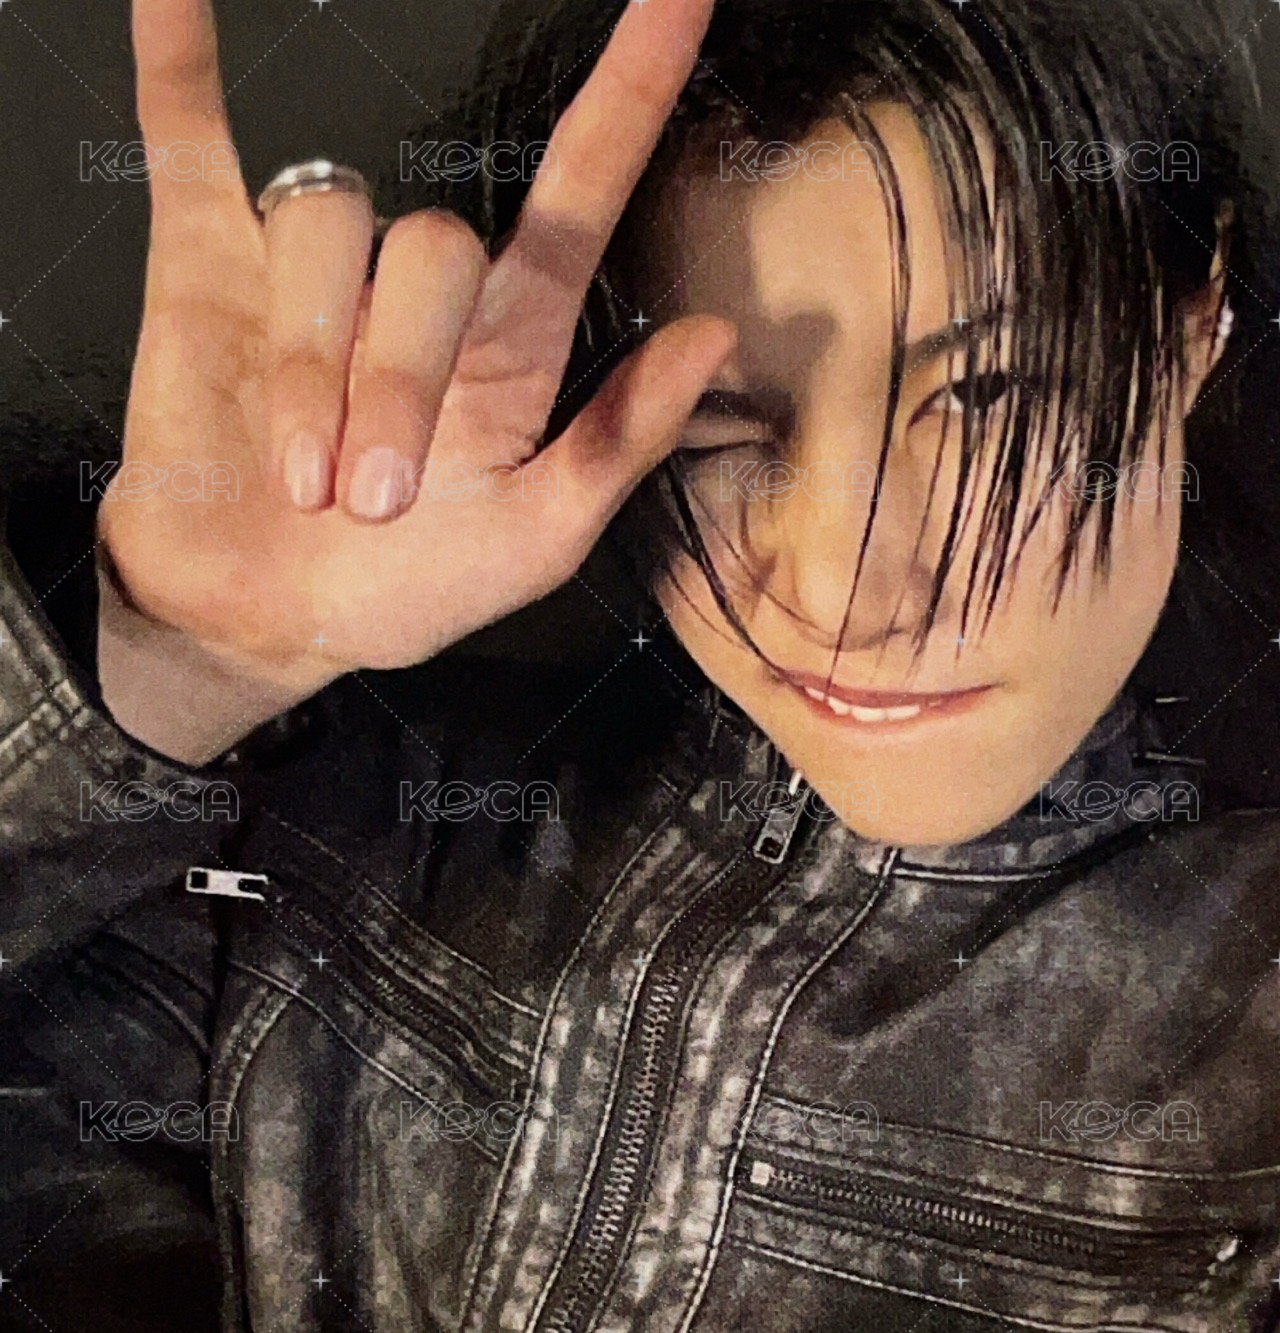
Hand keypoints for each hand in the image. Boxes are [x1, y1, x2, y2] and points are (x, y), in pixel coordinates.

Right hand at [99, 0, 734, 737]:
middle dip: (403, 379)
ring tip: (304, 480)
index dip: (632, 92)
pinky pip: (192, 134)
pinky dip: (178, 64)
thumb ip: (615, 446)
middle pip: (434, 242)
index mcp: (509, 342)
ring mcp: (313, 269)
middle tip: (378, 501)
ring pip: (327, 222)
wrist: (264, 625)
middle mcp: (416, 289)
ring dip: (317, 365)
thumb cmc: (401, 592)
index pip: (579, 190)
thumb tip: (711, 336)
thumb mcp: (531, 549)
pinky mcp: (208, 263)